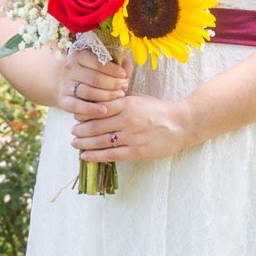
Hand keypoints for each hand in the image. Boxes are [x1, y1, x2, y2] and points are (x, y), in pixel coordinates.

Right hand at [55, 47, 129, 118]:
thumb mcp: (103, 63)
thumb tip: (126, 66)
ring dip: (107, 96)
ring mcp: (65, 84)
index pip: (97, 62)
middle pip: (94, 78)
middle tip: (124, 87)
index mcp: (79, 55)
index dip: (112, 69)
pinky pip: (77, 106)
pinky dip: (91, 109)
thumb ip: (117, 62)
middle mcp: (70, 68)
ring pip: (88, 92)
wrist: (70, 84)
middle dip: (113, 84)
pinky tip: (104, 111)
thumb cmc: (93, 72)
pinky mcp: (63, 100)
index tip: (124, 75)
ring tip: (118, 96)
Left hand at [70, 87, 194, 164]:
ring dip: (84, 143)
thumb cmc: (158, 110)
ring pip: (100, 141)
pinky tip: (85, 156)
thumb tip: (97, 104)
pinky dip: (95, 156)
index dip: (83, 114)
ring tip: (75, 144)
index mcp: (127, 104)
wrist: (182, 124)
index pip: (98, 109)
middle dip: (80, 130)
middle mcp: (128, 120)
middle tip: (72, 132)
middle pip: (95, 126)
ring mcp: (132, 137)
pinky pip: (111, 155)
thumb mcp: (138, 99)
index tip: (75, 117)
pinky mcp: (137, 152)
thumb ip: (119, 100)